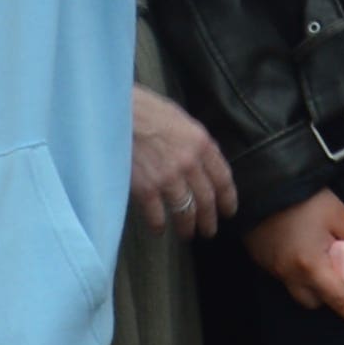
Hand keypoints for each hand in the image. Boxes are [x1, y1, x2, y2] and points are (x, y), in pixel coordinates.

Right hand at [129, 89, 237, 239]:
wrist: (115, 110)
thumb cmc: (144, 109)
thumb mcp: (179, 118)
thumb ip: (193, 141)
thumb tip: (201, 158)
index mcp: (201, 143)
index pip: (223, 178)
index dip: (228, 198)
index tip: (228, 210)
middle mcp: (189, 163)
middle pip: (207, 199)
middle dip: (210, 219)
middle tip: (209, 231)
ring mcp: (168, 177)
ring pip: (186, 211)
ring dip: (188, 227)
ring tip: (187, 235)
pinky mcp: (146, 188)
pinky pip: (157, 215)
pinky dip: (159, 226)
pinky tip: (159, 230)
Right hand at [247, 188, 343, 324]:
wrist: (261, 185)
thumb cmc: (302, 198)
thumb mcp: (338, 214)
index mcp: (312, 266)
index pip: (341, 300)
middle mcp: (291, 276)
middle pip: (318, 302)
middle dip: (335, 293)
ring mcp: (274, 271)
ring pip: (301, 294)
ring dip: (318, 286)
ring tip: (326, 258)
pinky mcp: (264, 263)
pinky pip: (287, 280)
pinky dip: (301, 274)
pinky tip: (306, 251)